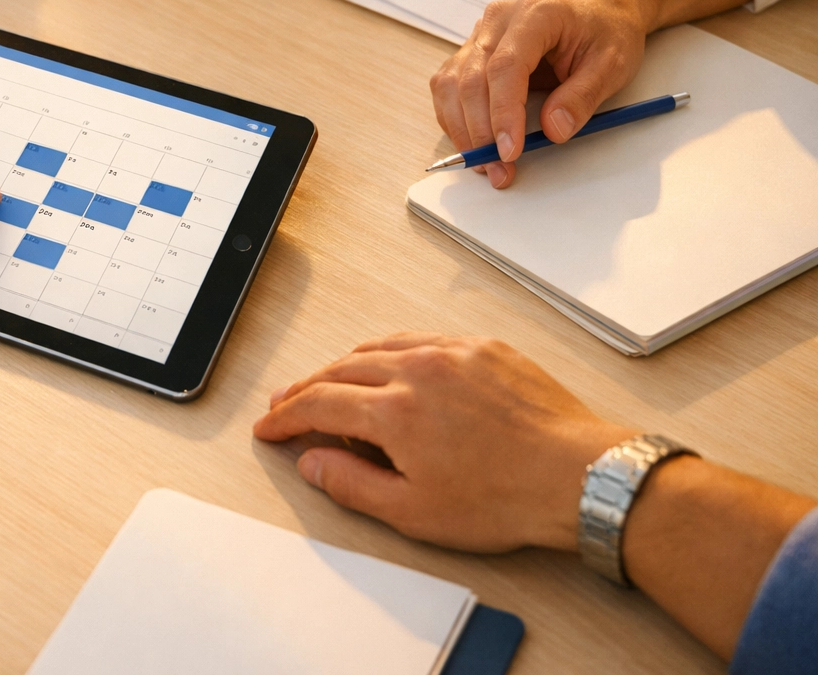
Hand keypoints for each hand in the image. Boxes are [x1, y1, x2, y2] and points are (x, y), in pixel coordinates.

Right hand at [253, 334, 632, 551]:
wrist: (579, 476)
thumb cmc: (506, 499)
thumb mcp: (415, 512)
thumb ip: (353, 484)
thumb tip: (313, 462)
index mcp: (395, 411)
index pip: (319, 404)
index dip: (287, 417)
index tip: (271, 427)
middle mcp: (418, 370)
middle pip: (341, 369)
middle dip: (306, 387)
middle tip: (287, 404)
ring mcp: (453, 353)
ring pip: (379, 347)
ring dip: (345, 365)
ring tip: (330, 382)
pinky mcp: (484, 348)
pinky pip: (422, 339)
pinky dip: (392, 351)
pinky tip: (392, 365)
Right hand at [428, 0, 650, 188]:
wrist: (600, 9)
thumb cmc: (606, 30)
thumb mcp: (613, 64)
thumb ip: (582, 97)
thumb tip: (553, 130)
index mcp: (535, 15)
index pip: (505, 66)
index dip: (503, 113)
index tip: (509, 151)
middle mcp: (497, 21)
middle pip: (471, 79)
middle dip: (481, 132)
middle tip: (499, 169)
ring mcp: (479, 35)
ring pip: (450, 85)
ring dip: (462, 130)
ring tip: (484, 163)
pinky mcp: (471, 53)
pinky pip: (448, 88)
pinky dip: (455, 119)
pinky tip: (472, 141)